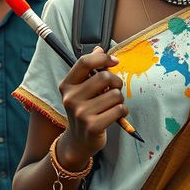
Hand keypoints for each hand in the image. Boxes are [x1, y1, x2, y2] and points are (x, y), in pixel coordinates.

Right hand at [59, 46, 126, 163]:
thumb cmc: (85, 109)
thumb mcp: (83, 88)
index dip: (103, 58)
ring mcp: (81, 113)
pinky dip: (122, 111)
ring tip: (112, 105)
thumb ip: (90, 68)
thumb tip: (99, 49)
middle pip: (104, 77)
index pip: (84, 62)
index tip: (114, 62)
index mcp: (67, 85)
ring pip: (115, 94)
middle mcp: (70, 98)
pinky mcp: (93, 126)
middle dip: (116, 82)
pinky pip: (119, 109)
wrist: (78, 140)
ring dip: (120, 99)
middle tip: (115, 89)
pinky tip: (115, 115)